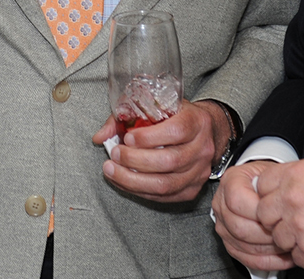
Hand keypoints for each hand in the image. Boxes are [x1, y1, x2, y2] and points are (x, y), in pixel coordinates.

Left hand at [92, 98, 229, 201]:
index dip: (150, 137)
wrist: (204, 133)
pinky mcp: (192, 190)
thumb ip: (127, 117)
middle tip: (115, 154)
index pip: (176, 131)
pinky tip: (124, 182)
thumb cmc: (176, 117)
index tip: (128, 137)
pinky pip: (165, 197)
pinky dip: (140, 191)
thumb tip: (100, 136)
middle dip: (136, 160)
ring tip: (112, 171)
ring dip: (133, 180)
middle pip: (170, 161)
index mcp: (197, 122)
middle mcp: (202, 148)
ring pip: (166, 184)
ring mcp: (199, 172)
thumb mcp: (157, 106)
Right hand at [212, 162, 294, 272]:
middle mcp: (222, 203)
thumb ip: (274, 185)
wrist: (263, 187)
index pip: (237, 201)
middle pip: (239, 227)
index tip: (279, 214)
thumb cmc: (269, 181)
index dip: (260, 212)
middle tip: (287, 233)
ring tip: (288, 243)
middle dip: (267, 234)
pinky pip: (246, 258)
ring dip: (269, 248)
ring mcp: (223, 224)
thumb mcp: (273, 173)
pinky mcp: (229, 242)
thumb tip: (285, 202)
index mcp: (231, 181)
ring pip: (243, 245)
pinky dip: (267, 260)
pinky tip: (282, 255)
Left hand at [251, 159, 303, 272]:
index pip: (262, 184)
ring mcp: (299, 227)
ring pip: (278, 238)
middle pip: (264, 213)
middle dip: (277, 218)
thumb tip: (280, 187)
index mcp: (295, 175)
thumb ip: (298, 180)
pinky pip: (296, 257)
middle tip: (297, 220)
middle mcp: (292, 199)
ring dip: (292, 238)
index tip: (278, 200)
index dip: (270, 194)